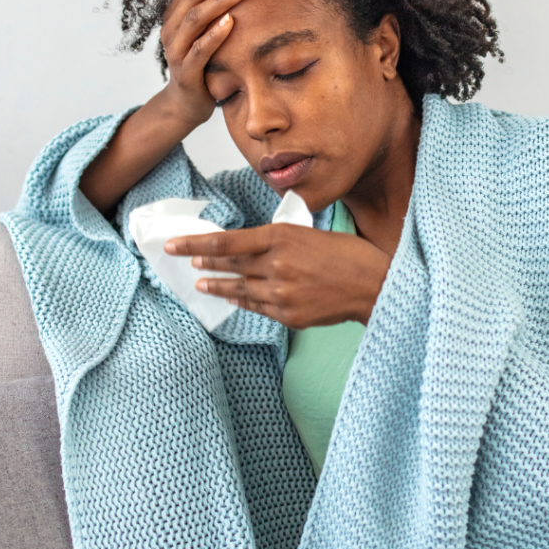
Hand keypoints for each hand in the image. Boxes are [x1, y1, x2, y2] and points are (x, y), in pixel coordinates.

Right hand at [157, 0, 255, 125]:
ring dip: (221, 0)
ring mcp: (175, 49)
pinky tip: (231, 22)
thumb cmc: (204, 65)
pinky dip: (214, 35)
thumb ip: (217, 10)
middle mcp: (171, 27)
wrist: (187, 104)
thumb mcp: (208, 33)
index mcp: (176, 14)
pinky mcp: (185, 71)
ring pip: (195, 17)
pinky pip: (199, 50)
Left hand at [164, 225, 391, 328]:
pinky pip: (257, 307)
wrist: (373, 286)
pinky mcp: (288, 314)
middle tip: (183, 259)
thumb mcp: (309, 233)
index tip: (175, 244)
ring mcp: (280, 292)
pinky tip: (232, 298)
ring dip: (217, 284)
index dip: (196, 243)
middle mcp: (276, 264)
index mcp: (281, 237)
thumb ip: (279, 239)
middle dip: (202, 261)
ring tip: (201, 282)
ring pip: (239, 288)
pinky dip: (241, 301)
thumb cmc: (348, 255)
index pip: (226, 242)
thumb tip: (251, 245)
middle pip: (229, 264)